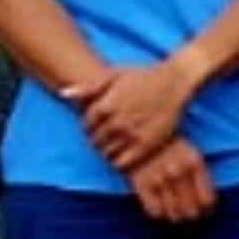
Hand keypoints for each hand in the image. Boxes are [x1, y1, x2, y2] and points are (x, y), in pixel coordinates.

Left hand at [66, 57, 196, 170]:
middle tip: (108, 134)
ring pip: (107, 154)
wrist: (175, 81)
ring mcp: (132, 136)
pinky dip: (120, 161)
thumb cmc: (144, 75)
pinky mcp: (146, 146)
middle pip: (95, 141)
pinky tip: (126, 152)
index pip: (86, 125)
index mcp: (105, 106)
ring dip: (108, 151)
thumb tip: (64, 94)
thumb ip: (89, 87)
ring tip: (118, 143)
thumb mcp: (114, 75)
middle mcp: (117, 123)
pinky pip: (123, 163)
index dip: (90, 125)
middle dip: (98, 139)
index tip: (99, 122)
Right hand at [127, 136, 215, 222]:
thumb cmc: (170, 147)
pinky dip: (158, 211)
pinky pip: (155, 212)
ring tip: (173, 206)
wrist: (138, 136)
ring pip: (174, 215)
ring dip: (175, 214)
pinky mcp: (141, 184)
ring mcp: (158, 178)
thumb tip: (208, 207)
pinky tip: (160, 203)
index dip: (206, 208)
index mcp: (194, 162)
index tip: (202, 208)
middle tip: (186, 209)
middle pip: (191, 212)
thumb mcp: (191, 154)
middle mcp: (177, 171)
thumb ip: (201, 177)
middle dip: (190, 213)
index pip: (207, 201)